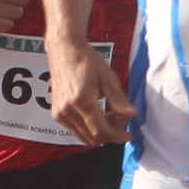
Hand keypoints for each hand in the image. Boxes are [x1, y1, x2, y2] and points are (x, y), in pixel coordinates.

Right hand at [48, 32, 127, 148]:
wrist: (64, 50)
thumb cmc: (86, 61)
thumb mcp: (108, 78)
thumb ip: (119, 99)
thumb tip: (132, 115)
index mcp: (81, 102)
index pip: (101, 132)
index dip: (118, 136)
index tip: (129, 134)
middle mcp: (67, 111)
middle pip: (93, 138)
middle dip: (111, 134)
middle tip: (121, 120)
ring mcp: (60, 114)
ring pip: (85, 137)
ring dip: (100, 132)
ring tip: (109, 115)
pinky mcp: (57, 114)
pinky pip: (76, 130)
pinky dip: (89, 128)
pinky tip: (97, 114)